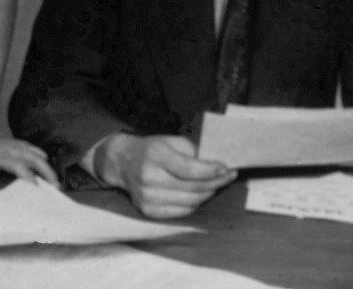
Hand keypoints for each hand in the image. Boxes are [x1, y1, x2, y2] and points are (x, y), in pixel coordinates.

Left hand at [0, 121, 58, 190]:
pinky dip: (43, 159)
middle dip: (46, 171)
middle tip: (55, 186)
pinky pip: (34, 150)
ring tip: (55, 182)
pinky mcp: (19, 145)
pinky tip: (47, 169)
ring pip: (36, 154)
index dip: (27, 175)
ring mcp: (16, 145)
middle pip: (33, 158)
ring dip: (47, 167)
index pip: (16, 165)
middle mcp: (11, 149)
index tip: (36, 187)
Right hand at [97, 134, 236, 218]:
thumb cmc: (151, 149)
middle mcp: (149, 178)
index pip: (189, 169)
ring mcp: (148, 198)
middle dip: (216, 182)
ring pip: (190, 201)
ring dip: (209, 193)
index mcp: (155, 156)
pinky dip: (196, 203)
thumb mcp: (170, 140)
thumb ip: (192, 151)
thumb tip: (216, 162)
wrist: (122, 163)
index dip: (211, 170)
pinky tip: (203, 193)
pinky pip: (182, 211)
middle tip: (230, 175)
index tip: (227, 168)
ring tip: (219, 183)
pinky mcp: (149, 211)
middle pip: (192, 187)